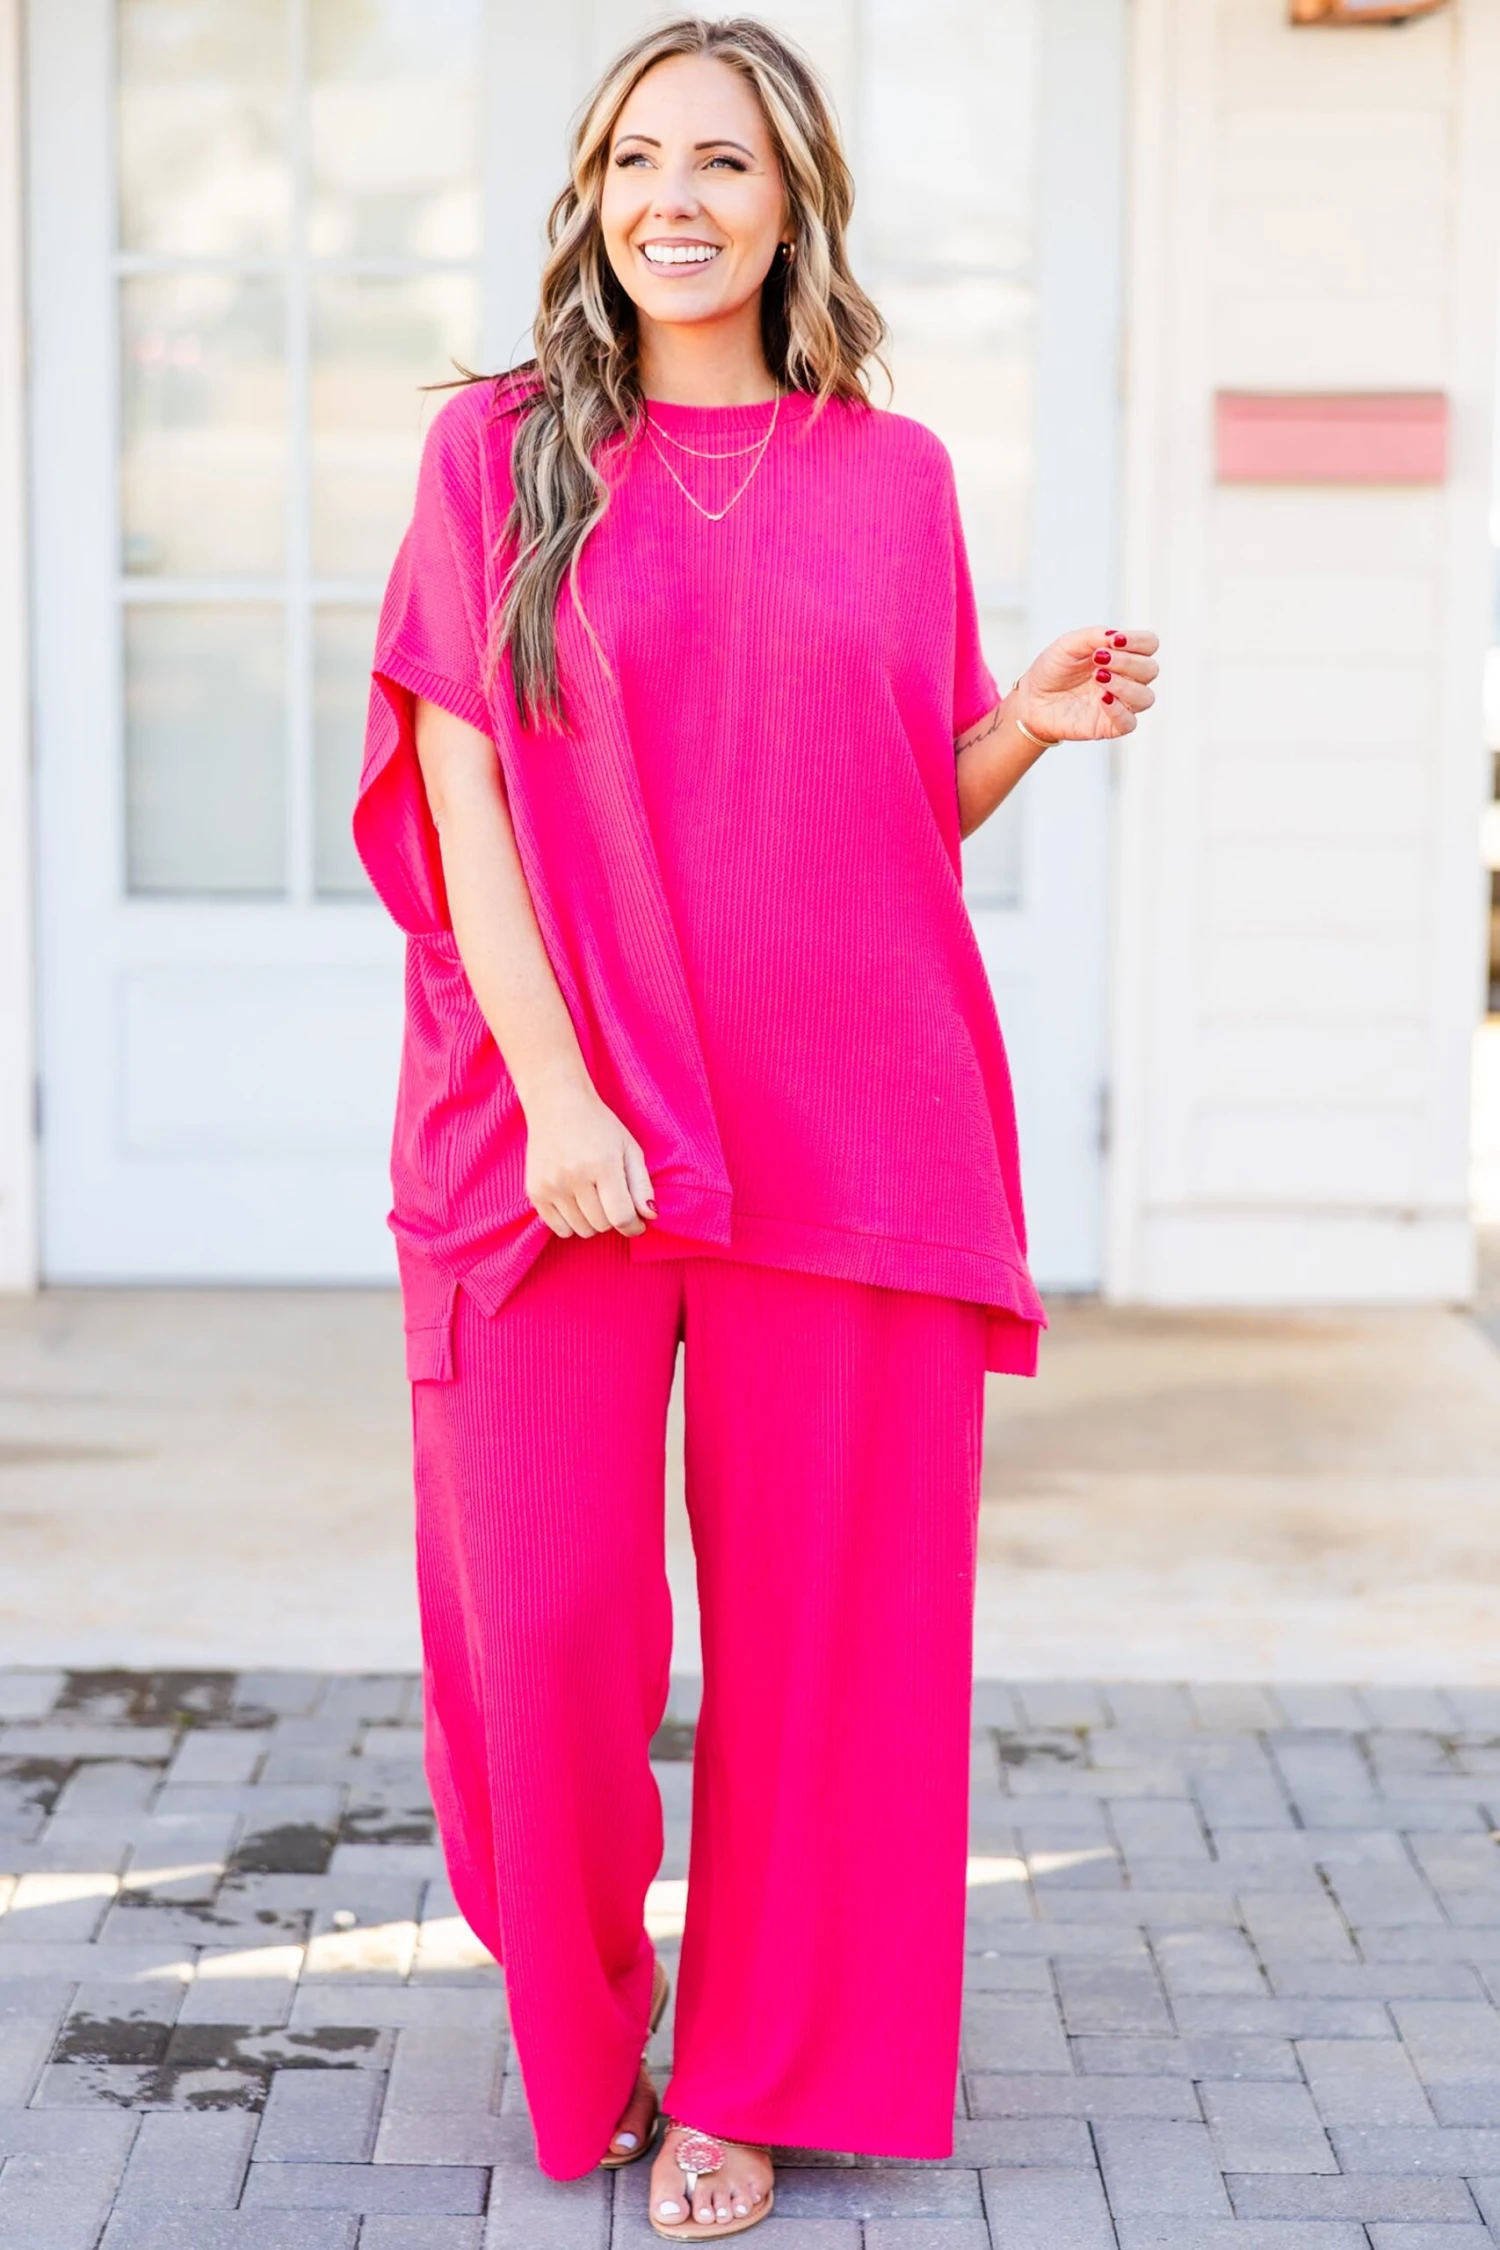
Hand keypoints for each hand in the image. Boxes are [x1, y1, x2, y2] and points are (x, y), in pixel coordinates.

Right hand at [521, 1072, 655, 1238]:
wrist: (556, 1103)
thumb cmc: (599, 1125)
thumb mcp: (629, 1148)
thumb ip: (642, 1185)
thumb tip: (650, 1216)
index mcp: (603, 1164)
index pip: (621, 1216)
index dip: (634, 1227)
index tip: (637, 1224)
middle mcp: (574, 1176)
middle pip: (602, 1225)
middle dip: (613, 1219)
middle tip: (613, 1200)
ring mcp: (551, 1185)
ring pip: (581, 1230)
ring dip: (593, 1222)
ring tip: (593, 1198)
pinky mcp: (534, 1191)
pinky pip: (558, 1229)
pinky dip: (571, 1223)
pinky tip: (575, 1203)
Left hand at [1013, 627, 1158, 743]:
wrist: (1031, 699)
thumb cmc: (1052, 669)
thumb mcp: (1067, 644)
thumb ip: (1092, 636)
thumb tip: (1115, 637)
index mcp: (1121, 655)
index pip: (1149, 644)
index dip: (1139, 641)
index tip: (1114, 641)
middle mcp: (1126, 679)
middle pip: (1150, 669)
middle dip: (1127, 662)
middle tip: (1098, 659)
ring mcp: (1120, 703)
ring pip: (1145, 697)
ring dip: (1125, 685)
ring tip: (1098, 677)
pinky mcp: (1110, 726)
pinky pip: (1129, 722)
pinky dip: (1119, 710)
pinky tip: (1102, 699)